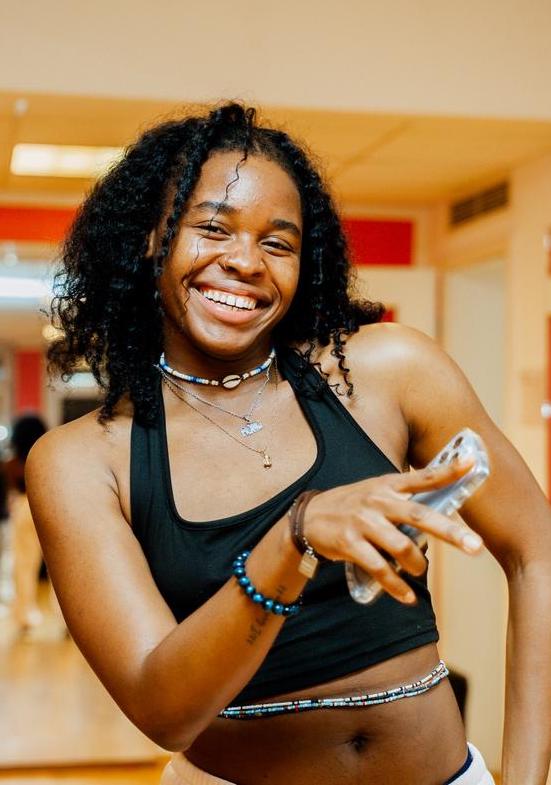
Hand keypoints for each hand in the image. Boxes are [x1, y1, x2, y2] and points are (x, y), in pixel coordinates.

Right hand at [302, 459, 483, 603]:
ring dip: (418, 564)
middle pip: (419, 516)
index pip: (422, 477)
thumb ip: (405, 498)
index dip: (447, 471)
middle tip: (475, 546)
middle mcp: (377, 501)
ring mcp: (363, 522)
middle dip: (450, 532)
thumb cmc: (352, 506)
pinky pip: (379, 568)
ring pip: (402, 547)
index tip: (471, 462)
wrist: (308, 517)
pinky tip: (407, 596)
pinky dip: (396, 586)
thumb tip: (441, 516)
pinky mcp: (350, 543)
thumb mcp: (376, 491)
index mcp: (387, 485)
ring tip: (421, 571)